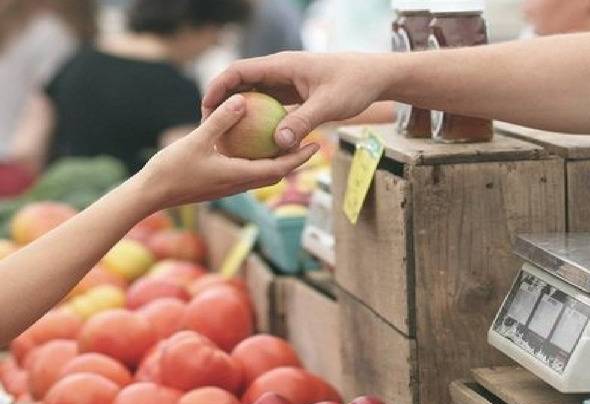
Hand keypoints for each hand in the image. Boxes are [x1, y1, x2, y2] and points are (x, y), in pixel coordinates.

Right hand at [140, 94, 318, 210]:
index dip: (300, 158)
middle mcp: (239, 184)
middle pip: (276, 173)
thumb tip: (242, 100)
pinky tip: (253, 144)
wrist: (151, 194)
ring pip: (262, 174)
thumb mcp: (197, 140)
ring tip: (287, 141)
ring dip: (277, 161)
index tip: (316, 145)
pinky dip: (257, 160)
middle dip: (295, 160)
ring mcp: (229, 186)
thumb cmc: (172, 169)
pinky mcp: (220, 184)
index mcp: (239, 176)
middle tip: (310, 141)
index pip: (279, 168)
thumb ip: (221, 120)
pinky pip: (246, 171)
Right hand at [202, 51, 392, 149]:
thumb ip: (303, 122)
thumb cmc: (354, 85)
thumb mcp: (328, 104)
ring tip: (224, 137)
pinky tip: (253, 143)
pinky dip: (258, 121)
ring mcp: (286, 83)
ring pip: (253, 96)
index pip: (239, 71)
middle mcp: (280, 71)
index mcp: (282, 65)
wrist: (373, 77)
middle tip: (207, 126)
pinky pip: (269, 107)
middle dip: (221, 102)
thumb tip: (279, 143)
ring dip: (238, 114)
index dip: (218, 86)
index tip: (205, 107)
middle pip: (241, 84)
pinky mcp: (293, 95)